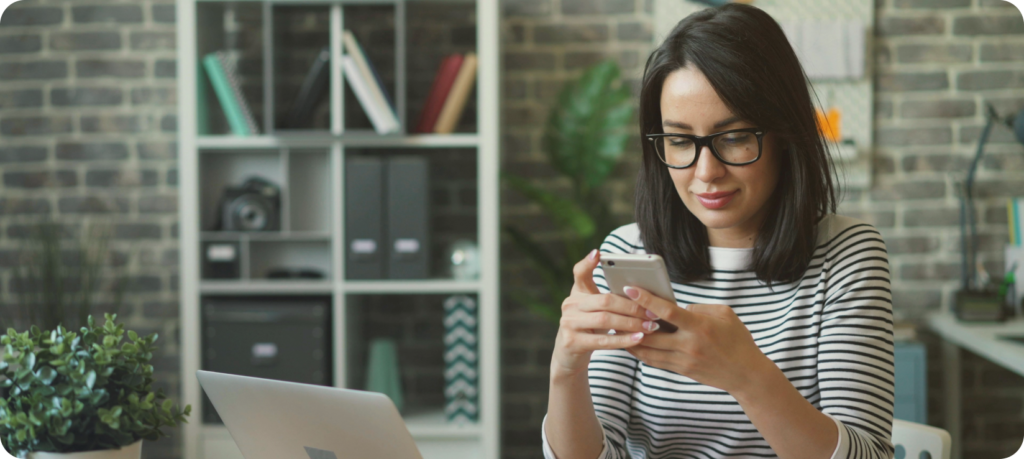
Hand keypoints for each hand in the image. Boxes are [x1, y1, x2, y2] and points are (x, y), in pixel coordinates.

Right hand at [550, 250, 657, 378]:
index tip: (599, 253)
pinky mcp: (572, 342)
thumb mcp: (594, 309)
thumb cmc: (589, 327)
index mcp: (577, 293)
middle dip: (632, 306)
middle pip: (605, 300)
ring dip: (632, 323)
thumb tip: (641, 292)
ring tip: (651, 326)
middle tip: (653, 312)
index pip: (580, 273)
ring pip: (605, 320)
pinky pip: (603, 341)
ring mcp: (569, 323)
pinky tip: (639, 339)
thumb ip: (609, 298)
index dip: (588, 263)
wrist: (569, 354)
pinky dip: (624, 340)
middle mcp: (570, 305)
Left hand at [622, 286, 773, 394]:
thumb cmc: (737, 339)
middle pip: (650, 333)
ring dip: (629, 338)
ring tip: (615, 326)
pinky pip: (654, 361)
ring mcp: (683, 360)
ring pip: (647, 350)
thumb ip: (698, 308)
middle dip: (630, 321)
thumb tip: (676, 307)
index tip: (630, 288)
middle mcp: (689, 345)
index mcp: (700, 327)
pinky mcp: (681, 370)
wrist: (746, 373)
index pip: (667, 312)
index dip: (646, 299)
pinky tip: (630, 341)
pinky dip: (640, 351)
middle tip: (613, 307)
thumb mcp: (724, 314)